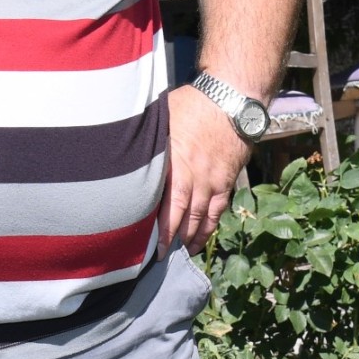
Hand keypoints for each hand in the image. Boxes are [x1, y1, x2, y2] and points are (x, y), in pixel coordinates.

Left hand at [163, 83, 251, 252]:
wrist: (232, 100)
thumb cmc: (193, 104)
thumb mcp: (164, 118)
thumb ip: (149, 141)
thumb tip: (126, 150)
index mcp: (177, 163)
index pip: (167, 204)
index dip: (161, 228)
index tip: (150, 246)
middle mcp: (196, 176)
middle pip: (184, 215)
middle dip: (173, 239)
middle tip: (161, 258)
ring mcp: (213, 181)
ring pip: (202, 217)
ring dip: (191, 237)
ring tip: (180, 253)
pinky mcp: (227, 180)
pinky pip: (218, 210)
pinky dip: (209, 227)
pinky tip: (201, 238)